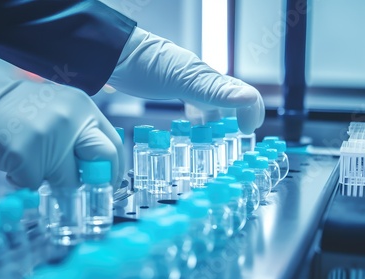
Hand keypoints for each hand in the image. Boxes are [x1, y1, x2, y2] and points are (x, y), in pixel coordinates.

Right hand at [0, 65, 124, 197]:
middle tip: (82, 187)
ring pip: (66, 180)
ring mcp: (49, 137)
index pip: (114, 143)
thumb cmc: (17, 110)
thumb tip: (95, 170)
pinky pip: (35, 184)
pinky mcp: (25, 154)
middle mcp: (71, 119)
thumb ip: (79, 134)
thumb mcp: (58, 110)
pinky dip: (23, 180)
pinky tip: (13, 163)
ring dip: (49, 180)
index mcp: (83, 107)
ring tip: (31, 162)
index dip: (114, 169)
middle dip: (94, 180)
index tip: (108, 183)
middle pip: (102, 161)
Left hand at [108, 27, 264, 133]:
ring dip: (218, 119)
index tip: (246, 131)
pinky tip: (191, 125)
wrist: (113, 54)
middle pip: (229, 98)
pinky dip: (198, 116)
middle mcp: (200, 79)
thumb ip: (215, 91)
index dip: (251, 111)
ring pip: (211, 102)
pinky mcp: (170, 87)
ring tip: (216, 138)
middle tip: (236, 138)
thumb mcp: (182, 80)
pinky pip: (193, 102)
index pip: (242, 92)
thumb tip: (249, 98)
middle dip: (237, 116)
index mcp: (207, 76)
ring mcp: (185, 82)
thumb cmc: (146, 64)